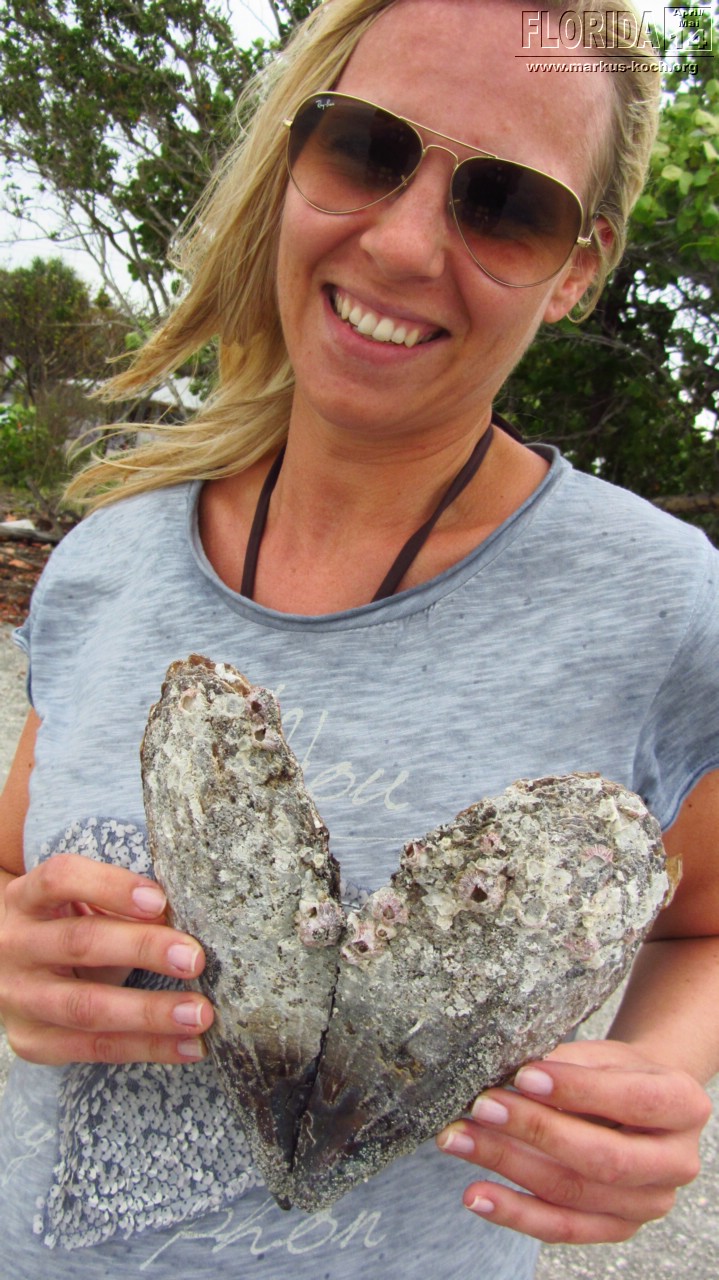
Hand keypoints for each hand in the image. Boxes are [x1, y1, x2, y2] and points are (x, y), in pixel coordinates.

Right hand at [0, 853, 213, 1065]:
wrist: (9, 971)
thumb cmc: (63, 927)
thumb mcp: (76, 904)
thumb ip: (117, 904)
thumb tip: (180, 918)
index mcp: (27, 898)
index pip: (62, 879)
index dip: (110, 887)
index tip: (160, 901)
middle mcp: (15, 945)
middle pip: (80, 943)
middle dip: (143, 949)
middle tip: (195, 959)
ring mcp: (19, 997)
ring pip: (86, 1007)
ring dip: (150, 1013)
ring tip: (198, 1015)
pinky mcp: (31, 1041)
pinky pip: (94, 1048)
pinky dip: (147, 1048)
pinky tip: (189, 1046)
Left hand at [436, 1039, 711, 1243]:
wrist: (643, 1106)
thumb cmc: (619, 1073)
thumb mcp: (607, 1054)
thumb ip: (569, 1064)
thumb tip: (510, 1071)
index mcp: (682, 1105)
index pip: (631, 1100)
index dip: (577, 1090)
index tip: (524, 1075)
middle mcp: (675, 1163)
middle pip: (601, 1157)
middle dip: (535, 1131)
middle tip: (483, 1106)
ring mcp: (647, 1204)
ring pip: (573, 1193)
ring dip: (508, 1166)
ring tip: (460, 1140)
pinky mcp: (616, 1228)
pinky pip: (561, 1228)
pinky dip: (514, 1212)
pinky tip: (475, 1194)